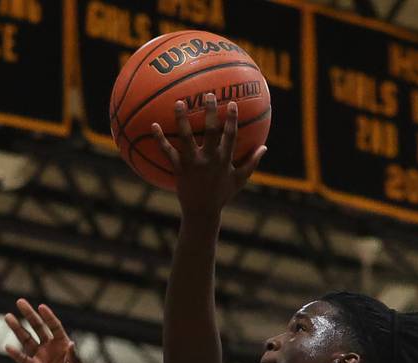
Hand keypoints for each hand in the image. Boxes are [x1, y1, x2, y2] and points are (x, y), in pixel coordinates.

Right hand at [4, 299, 89, 362]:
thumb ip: (74, 357)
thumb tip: (71, 344)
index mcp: (63, 344)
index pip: (55, 326)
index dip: (48, 317)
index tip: (41, 306)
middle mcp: (51, 347)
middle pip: (38, 328)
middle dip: (29, 315)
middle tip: (20, 301)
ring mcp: (41, 357)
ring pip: (27, 340)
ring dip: (17, 329)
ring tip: (8, 317)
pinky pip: (23, 360)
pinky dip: (16, 354)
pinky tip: (8, 347)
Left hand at [152, 94, 265, 219]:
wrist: (202, 212)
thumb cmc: (222, 195)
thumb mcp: (240, 180)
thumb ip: (252, 162)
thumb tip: (265, 147)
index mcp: (225, 160)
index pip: (231, 135)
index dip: (232, 119)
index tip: (232, 103)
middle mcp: (209, 159)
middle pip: (211, 131)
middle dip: (211, 112)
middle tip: (208, 94)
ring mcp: (193, 163)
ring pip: (187, 137)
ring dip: (182, 119)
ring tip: (179, 102)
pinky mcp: (179, 168)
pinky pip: (167, 151)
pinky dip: (160, 139)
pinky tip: (153, 125)